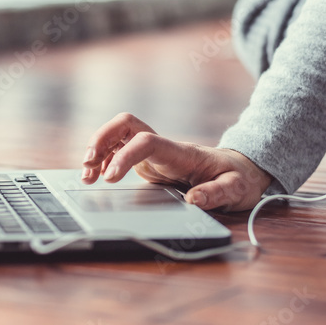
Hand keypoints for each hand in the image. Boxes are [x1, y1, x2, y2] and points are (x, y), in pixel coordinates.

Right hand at [81, 112, 273, 211]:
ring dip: (97, 148)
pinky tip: (96, 176)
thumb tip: (193, 200)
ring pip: (119, 134)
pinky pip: (119, 149)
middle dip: (102, 139)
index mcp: (181, 153)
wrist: (240, 169)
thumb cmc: (238, 178)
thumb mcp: (236, 189)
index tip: (110, 178)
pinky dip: (103, 159)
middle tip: (88, 165)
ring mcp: (154, 153)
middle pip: (126, 124)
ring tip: (85, 175)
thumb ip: (217, 193)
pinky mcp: (149, 161)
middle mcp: (163, 147)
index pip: (146, 142)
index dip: (125, 155)